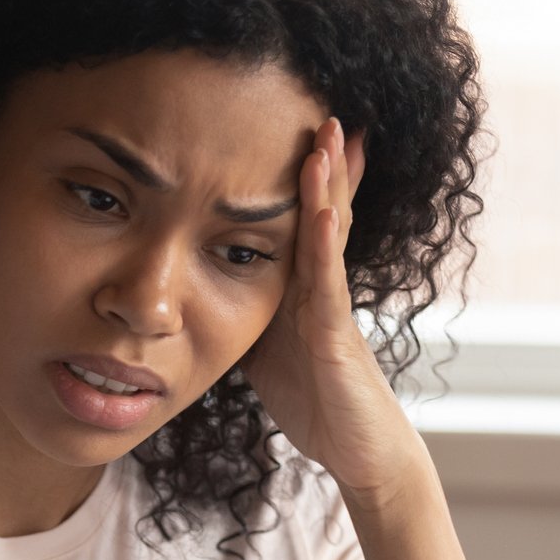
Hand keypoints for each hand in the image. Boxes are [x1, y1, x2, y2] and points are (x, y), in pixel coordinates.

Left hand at [240, 119, 428, 505]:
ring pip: (330, 235)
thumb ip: (243, 315)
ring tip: (326, 135)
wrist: (359, 451)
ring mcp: (333, 308)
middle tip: (325, 107)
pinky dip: (326, 243)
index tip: (299, 129)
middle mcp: (323, 288)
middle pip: (322, 212)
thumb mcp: (264, 350)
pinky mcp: (336, 336)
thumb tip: (200, 294)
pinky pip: (329, 281)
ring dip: (328, 184)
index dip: (302, 178)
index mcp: (303, 288)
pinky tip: (326, 208)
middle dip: (324, 162)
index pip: (303, 221)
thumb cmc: (316, 402)